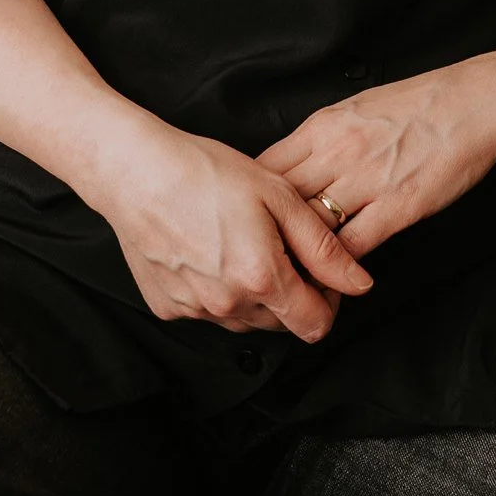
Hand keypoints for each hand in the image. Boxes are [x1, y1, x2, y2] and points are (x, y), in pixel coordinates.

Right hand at [93, 122, 374, 341]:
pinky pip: (208, 310)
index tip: (320, 269)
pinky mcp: (168, 308)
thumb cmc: (203, 171)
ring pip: (245, 319)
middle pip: (282, 322)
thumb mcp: (277, 194)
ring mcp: (195, 311)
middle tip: (277, 242)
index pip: (317, 325)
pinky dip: (216, 289)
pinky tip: (208, 248)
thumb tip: (360, 284)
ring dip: (254, 292)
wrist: (135, 170)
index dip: (329, 299)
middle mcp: (228, 305)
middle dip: (291, 291)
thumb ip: (323, 246)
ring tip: (240, 240)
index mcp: (261, 278)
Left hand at [253, 57, 495, 259]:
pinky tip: (332, 280)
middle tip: (257, 261)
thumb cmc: (419, 104)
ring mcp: (365, 180)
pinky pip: (351, 246)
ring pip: (311, 228)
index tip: (245, 223)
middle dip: (265, 234)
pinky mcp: (397, 206)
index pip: (266, 168)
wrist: (473, 101)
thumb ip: (321, 140)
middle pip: (279, 202)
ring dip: (298, 257)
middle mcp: (336, 151)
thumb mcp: (355, 109)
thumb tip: (293, 164)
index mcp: (323, 126)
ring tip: (288, 281)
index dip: (251, 201)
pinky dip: (337, 268)